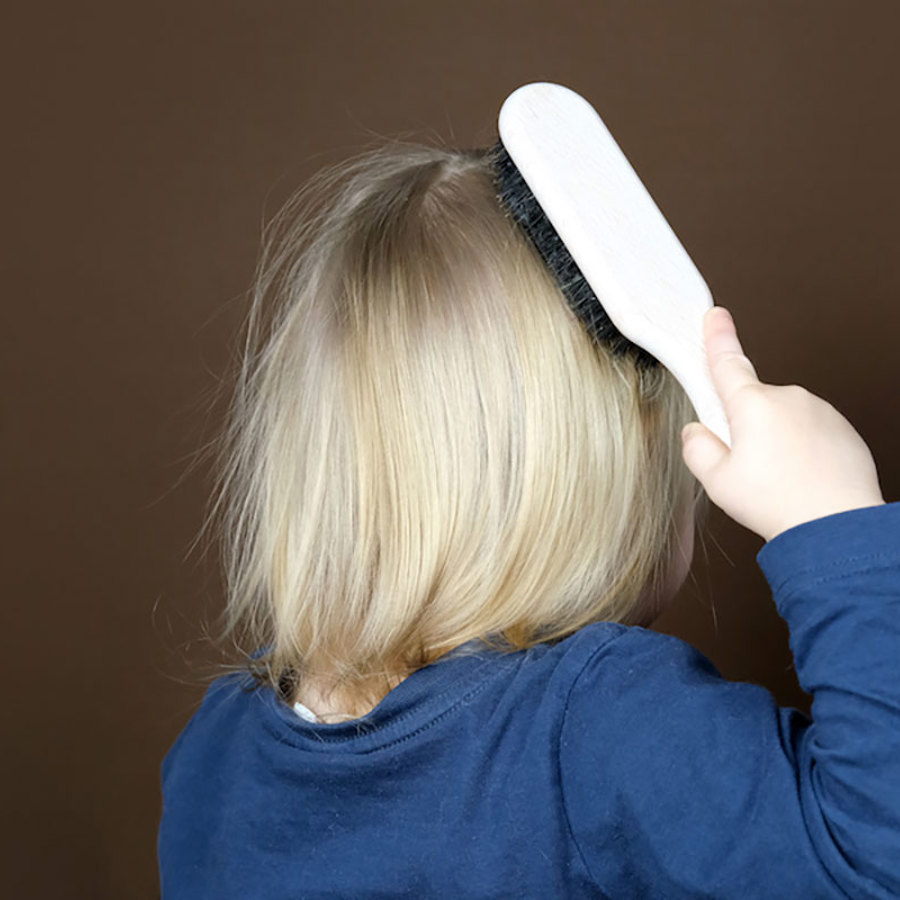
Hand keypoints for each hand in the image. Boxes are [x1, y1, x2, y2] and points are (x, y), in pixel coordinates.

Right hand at [681, 306, 884, 541]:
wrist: (836, 526)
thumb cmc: (778, 503)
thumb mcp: (717, 481)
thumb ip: (697, 448)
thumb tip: (696, 431)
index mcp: (752, 404)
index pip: (727, 361)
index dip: (717, 336)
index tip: (715, 315)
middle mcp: (788, 398)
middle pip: (752, 404)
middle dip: (744, 427)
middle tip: (746, 467)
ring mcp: (819, 412)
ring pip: (782, 420)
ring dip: (775, 442)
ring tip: (779, 480)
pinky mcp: (843, 429)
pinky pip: (811, 433)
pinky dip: (802, 452)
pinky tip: (801, 480)